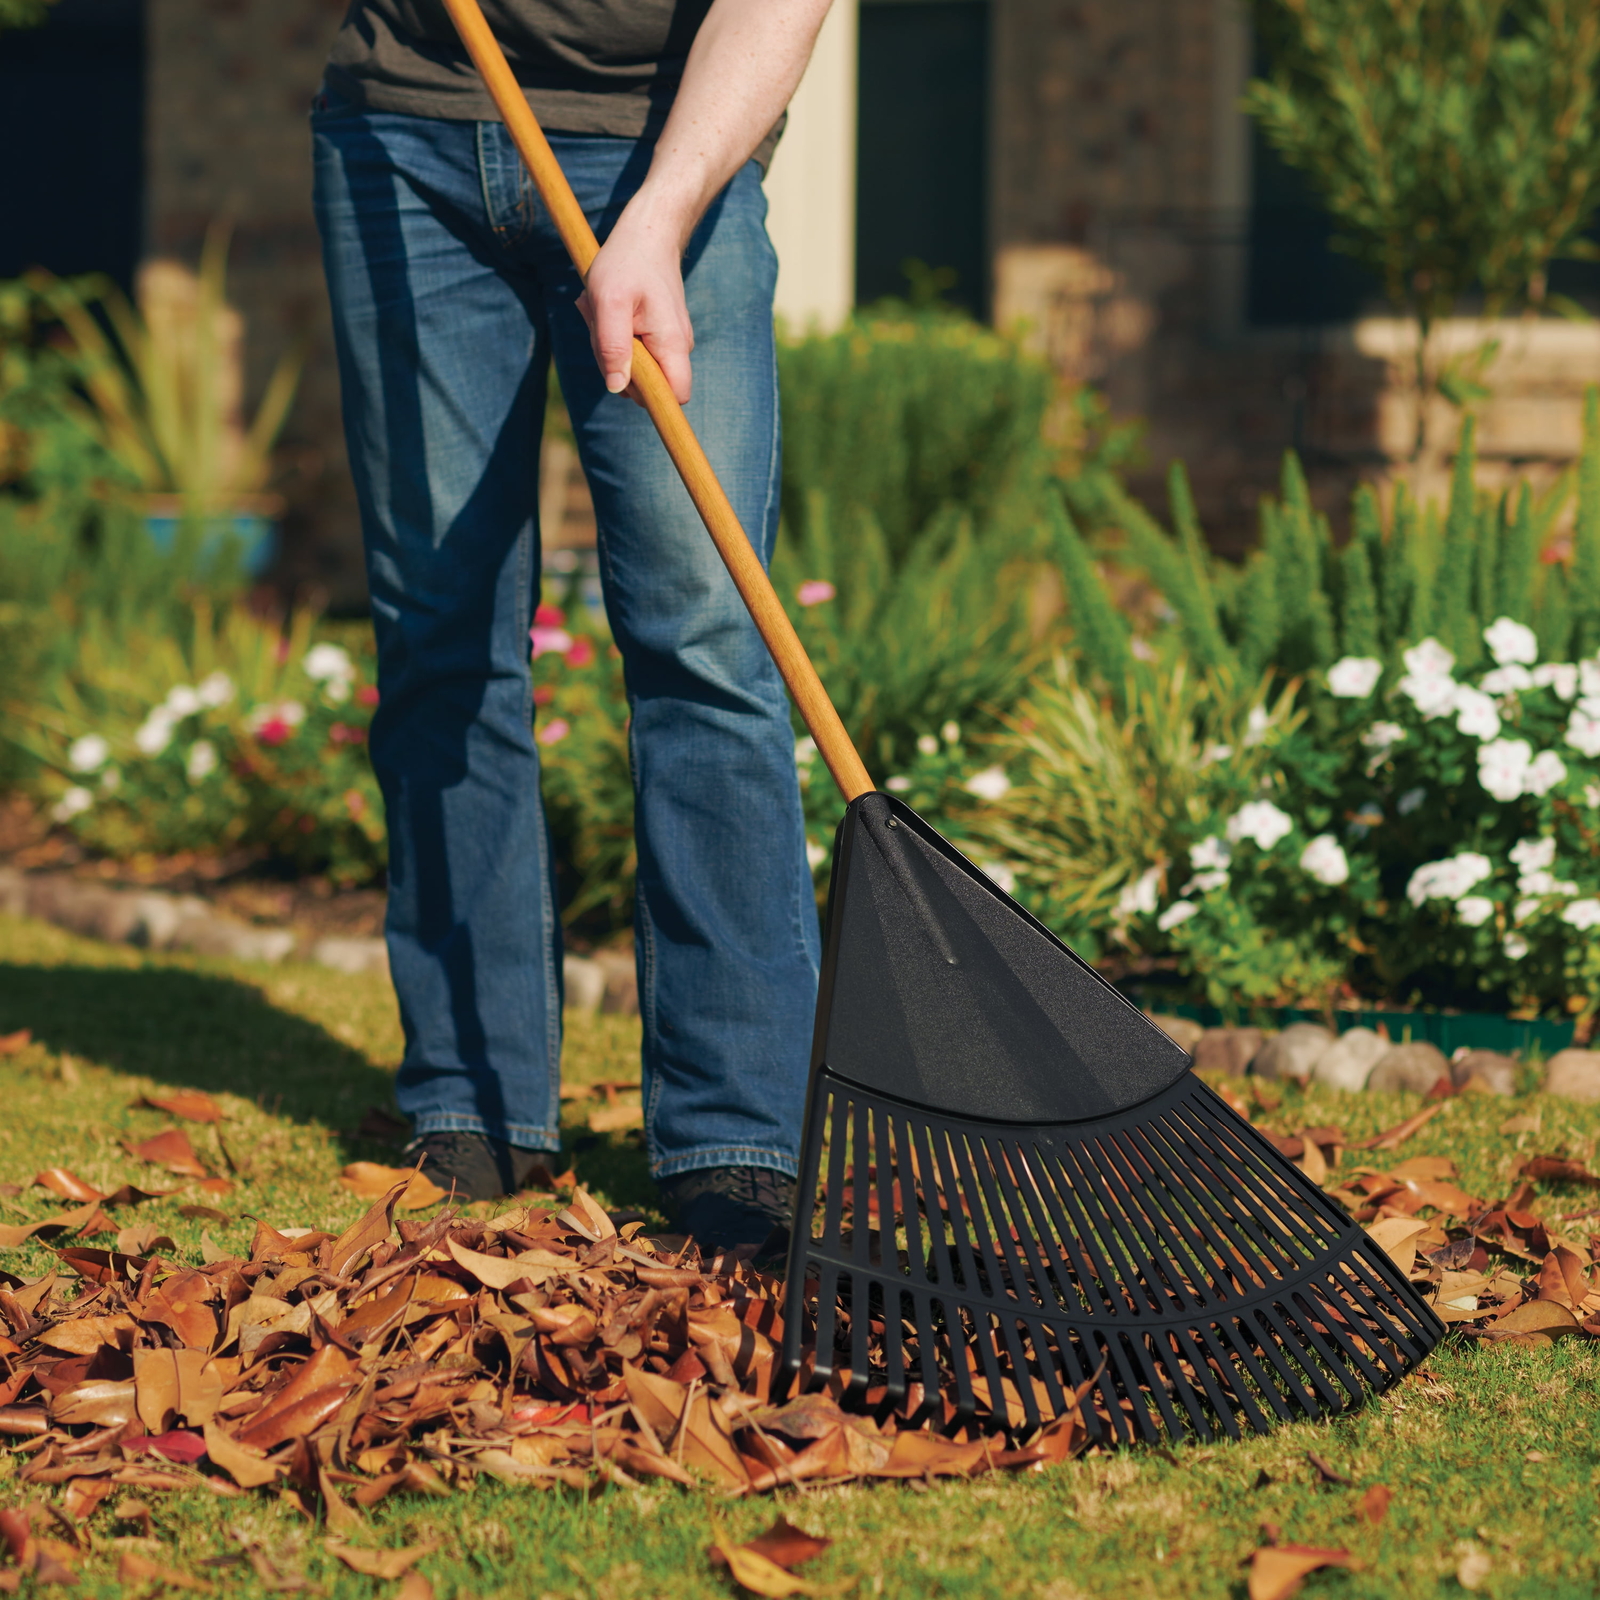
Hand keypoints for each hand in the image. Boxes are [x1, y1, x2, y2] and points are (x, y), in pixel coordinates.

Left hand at [575, 205, 694, 405]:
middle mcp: (678, 348)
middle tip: (602, 327)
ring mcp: (669, 342)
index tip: (623, 375)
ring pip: (637, 368)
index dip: (651, 399)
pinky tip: (610, 312)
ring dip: (611, 349)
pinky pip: (634, 351)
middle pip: (647, 386)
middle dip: (618, 367)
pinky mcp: (658, 335)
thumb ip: (612, 347)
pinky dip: (616, 337)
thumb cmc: (625, 263)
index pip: (675, 397)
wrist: (648, 233)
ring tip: (604, 314)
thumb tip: (616, 388)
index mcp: (672, 345)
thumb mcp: (608, 302)